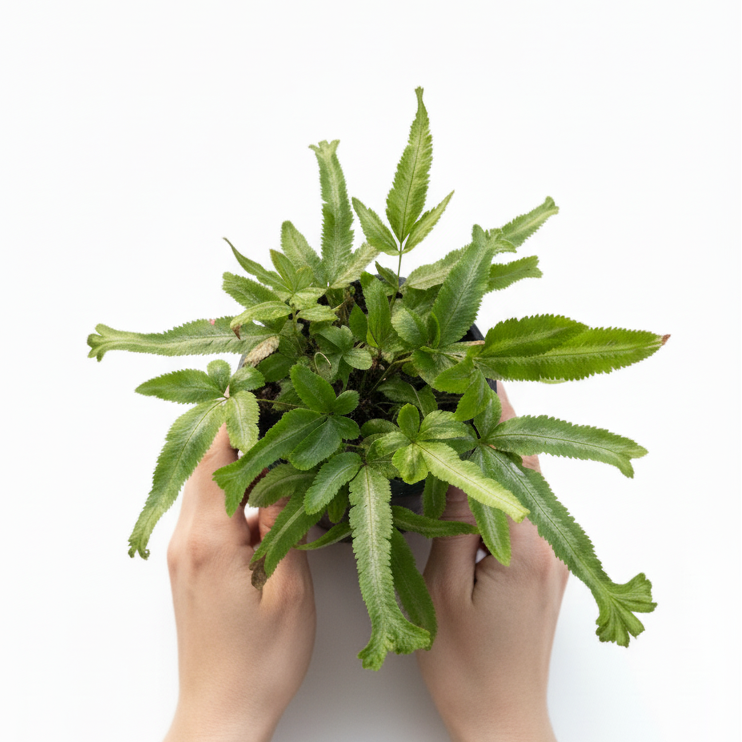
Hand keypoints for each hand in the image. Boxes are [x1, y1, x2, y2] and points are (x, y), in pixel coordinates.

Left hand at [164, 426, 314, 741]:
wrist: (223, 712)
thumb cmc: (260, 662)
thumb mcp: (290, 588)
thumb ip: (285, 525)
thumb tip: (286, 481)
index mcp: (210, 541)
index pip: (214, 458)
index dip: (236, 418)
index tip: (258, 388)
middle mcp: (187, 541)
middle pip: (205, 465)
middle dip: (239, 433)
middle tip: (277, 411)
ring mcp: (184, 554)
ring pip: (205, 487)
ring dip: (237, 464)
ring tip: (278, 448)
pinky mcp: (190, 567)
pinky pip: (207, 512)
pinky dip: (233, 493)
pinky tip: (263, 496)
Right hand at [417, 384, 568, 741]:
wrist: (502, 720)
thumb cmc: (467, 669)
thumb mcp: (444, 590)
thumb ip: (452, 523)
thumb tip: (452, 466)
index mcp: (525, 547)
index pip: (510, 462)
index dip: (495, 418)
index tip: (481, 377)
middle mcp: (548, 546)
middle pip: (526, 467)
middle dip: (499, 425)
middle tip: (466, 391)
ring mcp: (551, 559)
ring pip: (526, 488)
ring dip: (499, 454)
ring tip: (466, 423)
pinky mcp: (545, 571)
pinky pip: (524, 513)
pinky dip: (502, 485)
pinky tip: (475, 477)